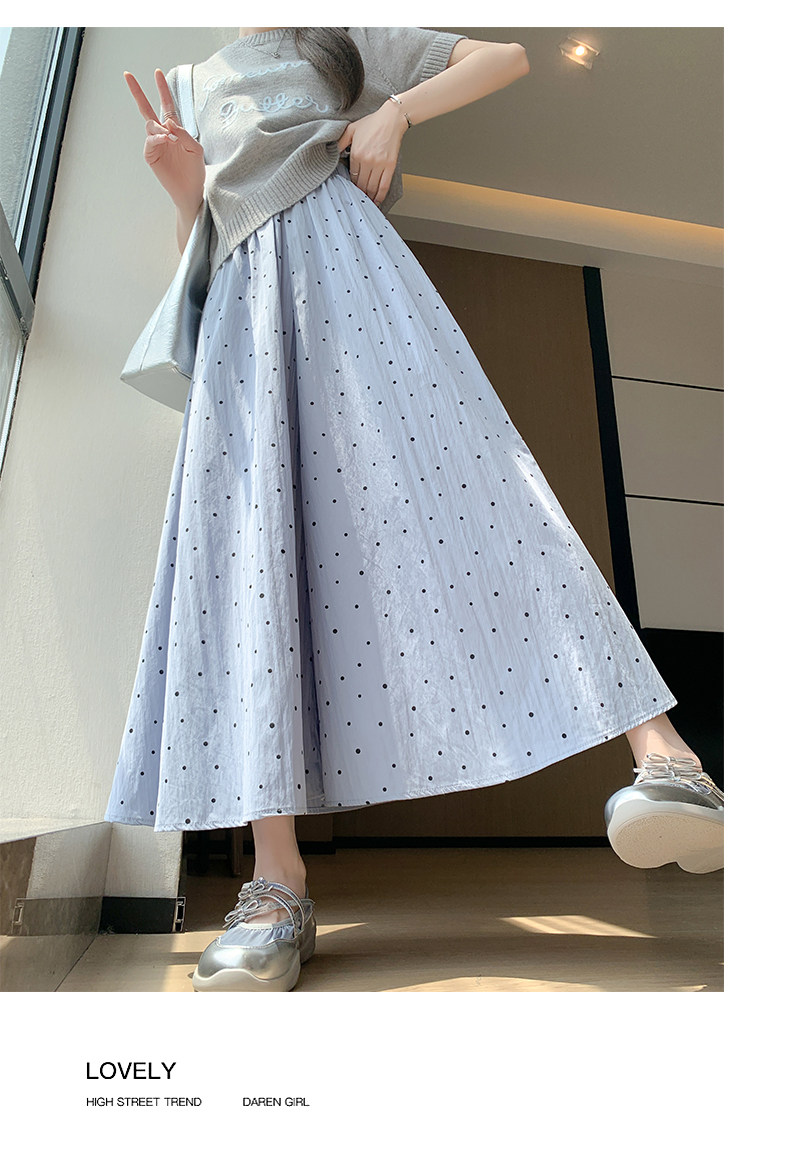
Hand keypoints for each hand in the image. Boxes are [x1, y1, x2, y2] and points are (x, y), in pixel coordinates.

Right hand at [124, 68, 205, 210]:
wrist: (190, 191)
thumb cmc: (195, 171)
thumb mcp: (195, 149)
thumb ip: (184, 133)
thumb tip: (168, 122)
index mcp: (175, 129)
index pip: (166, 105)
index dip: (162, 89)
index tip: (157, 72)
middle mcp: (163, 134)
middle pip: (147, 109)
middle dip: (137, 92)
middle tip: (127, 75)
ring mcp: (155, 144)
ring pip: (150, 126)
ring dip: (159, 128)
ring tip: (170, 137)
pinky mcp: (151, 156)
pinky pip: (150, 141)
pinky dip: (157, 138)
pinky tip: (165, 140)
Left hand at [336, 100, 408, 205]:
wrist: (391, 119)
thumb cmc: (373, 123)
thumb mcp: (351, 129)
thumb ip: (340, 142)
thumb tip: (332, 152)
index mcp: (356, 153)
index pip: (352, 176)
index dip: (351, 184)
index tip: (351, 189)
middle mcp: (367, 161)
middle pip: (361, 184)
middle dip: (359, 193)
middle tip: (358, 199)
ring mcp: (379, 165)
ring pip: (371, 187)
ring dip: (368, 197)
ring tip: (366, 202)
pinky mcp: (390, 166)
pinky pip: (384, 186)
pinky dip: (380, 196)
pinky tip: (377, 201)